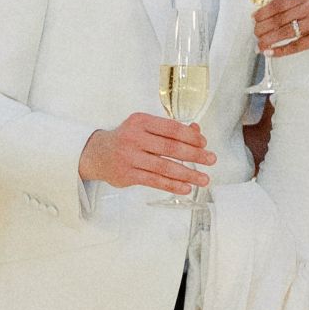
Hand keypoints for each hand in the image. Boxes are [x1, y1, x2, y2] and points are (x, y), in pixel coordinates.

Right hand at [79, 112, 213, 195]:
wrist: (97, 154)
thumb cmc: (127, 139)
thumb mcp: (145, 128)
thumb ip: (169, 129)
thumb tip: (197, 132)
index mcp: (141, 121)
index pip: (171, 128)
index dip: (190, 136)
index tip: (204, 143)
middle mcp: (134, 138)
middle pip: (170, 147)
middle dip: (194, 155)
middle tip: (211, 160)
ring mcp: (130, 157)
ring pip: (164, 167)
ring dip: (187, 174)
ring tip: (203, 179)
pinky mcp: (127, 175)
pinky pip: (155, 181)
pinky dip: (172, 185)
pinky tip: (186, 187)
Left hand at [251, 0, 308, 63]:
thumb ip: (292, 11)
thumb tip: (265, 15)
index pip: (280, 3)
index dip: (264, 11)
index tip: (254, 18)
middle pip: (280, 17)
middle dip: (263, 27)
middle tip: (255, 34)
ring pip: (285, 31)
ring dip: (269, 39)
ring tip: (259, 45)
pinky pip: (294, 45)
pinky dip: (280, 50)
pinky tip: (270, 53)